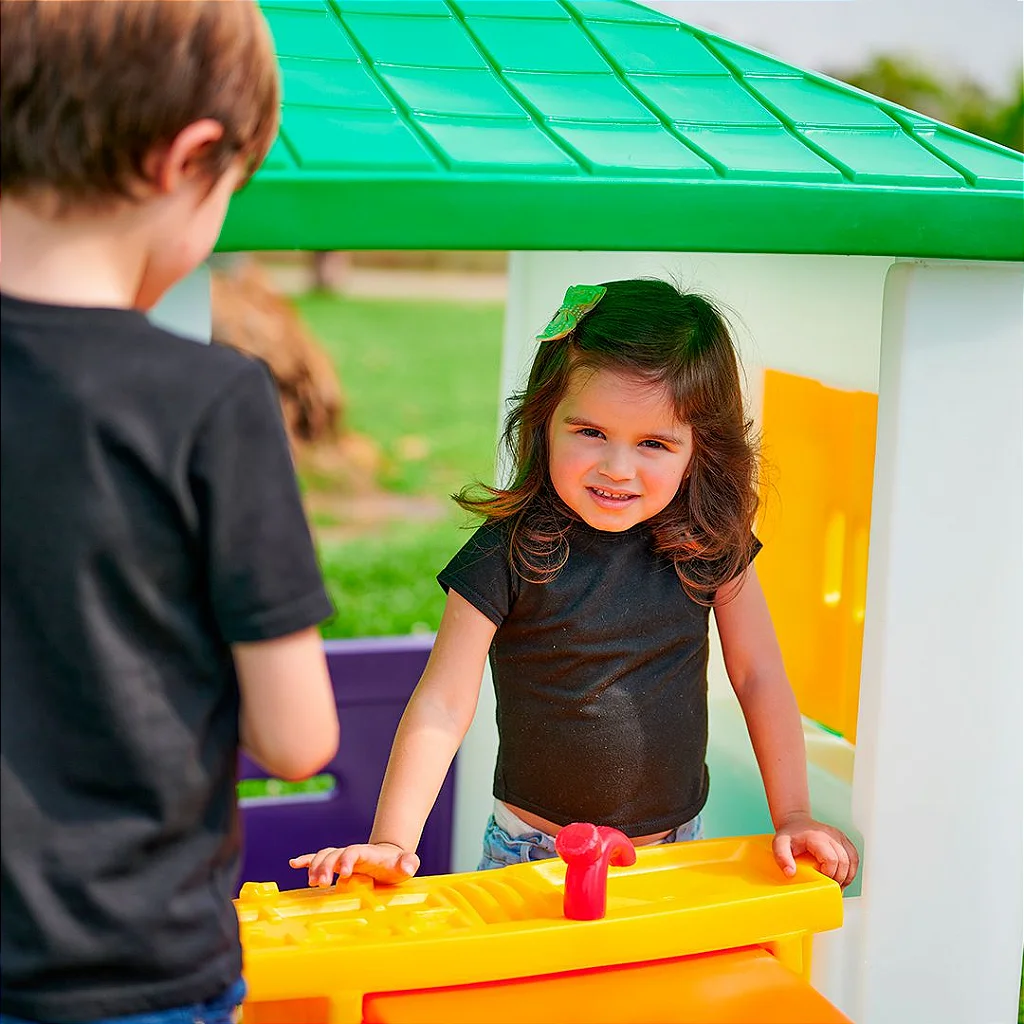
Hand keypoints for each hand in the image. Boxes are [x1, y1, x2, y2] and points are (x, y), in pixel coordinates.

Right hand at [289, 842, 419, 886]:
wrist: (388, 859)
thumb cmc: (396, 865)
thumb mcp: (406, 864)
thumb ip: (409, 863)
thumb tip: (410, 865)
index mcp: (366, 853)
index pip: (354, 852)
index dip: (347, 860)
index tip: (343, 873)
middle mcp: (350, 853)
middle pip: (334, 854)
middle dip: (325, 866)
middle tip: (321, 883)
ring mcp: (341, 858)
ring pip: (324, 856)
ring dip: (314, 866)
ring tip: (311, 882)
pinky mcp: (335, 864)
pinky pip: (317, 859)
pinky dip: (305, 860)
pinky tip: (293, 864)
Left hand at [772, 813, 858, 887]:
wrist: (796, 822)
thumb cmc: (789, 834)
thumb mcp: (779, 844)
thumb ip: (782, 858)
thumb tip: (790, 873)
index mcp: (817, 837)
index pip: (832, 859)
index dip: (829, 874)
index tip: (822, 880)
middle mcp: (831, 835)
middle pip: (844, 862)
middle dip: (839, 879)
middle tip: (830, 887)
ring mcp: (839, 836)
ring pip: (852, 860)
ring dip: (847, 876)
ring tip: (837, 884)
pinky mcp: (844, 840)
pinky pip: (854, 857)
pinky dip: (851, 870)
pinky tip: (842, 877)